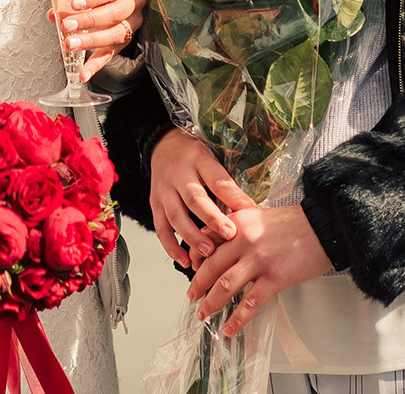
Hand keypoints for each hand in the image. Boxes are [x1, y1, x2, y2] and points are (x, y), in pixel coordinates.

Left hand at [52, 0, 146, 79]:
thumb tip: (53, 14)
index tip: (74, 3)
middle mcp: (135, 0)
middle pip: (116, 12)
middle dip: (90, 21)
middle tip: (67, 25)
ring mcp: (134, 22)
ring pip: (116, 34)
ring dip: (91, 41)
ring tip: (71, 44)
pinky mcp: (127, 40)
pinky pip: (112, 53)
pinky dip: (96, 64)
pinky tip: (83, 73)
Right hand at [148, 129, 252, 269]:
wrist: (162, 146)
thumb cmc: (192, 156)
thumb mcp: (213, 159)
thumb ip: (228, 184)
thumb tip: (249, 209)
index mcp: (198, 160)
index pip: (217, 180)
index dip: (232, 197)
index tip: (248, 213)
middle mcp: (178, 174)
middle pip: (194, 198)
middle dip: (212, 219)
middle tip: (229, 235)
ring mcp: (164, 190)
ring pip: (175, 215)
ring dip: (192, 236)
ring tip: (208, 252)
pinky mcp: (155, 204)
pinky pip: (161, 228)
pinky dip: (171, 246)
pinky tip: (184, 260)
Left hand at [186, 205, 330, 338]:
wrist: (323, 226)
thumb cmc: (294, 223)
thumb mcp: (258, 217)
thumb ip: (238, 230)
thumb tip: (221, 250)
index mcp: (237, 222)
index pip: (206, 242)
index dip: (195, 259)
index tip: (192, 270)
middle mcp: (243, 239)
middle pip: (211, 266)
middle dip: (198, 284)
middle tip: (192, 296)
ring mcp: (259, 260)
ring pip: (226, 286)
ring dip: (211, 303)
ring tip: (204, 314)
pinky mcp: (275, 278)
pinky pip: (250, 303)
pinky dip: (237, 319)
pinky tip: (230, 328)